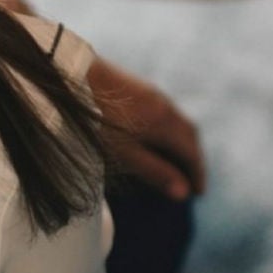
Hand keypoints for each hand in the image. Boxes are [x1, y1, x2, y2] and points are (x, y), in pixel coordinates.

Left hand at [88, 59, 207, 201]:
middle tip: (191, 179)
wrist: (73, 79)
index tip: (198, 193)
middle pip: (189, 134)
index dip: (197, 173)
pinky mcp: (137, 87)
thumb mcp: (125, 154)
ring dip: (181, 143)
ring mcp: (151, 92)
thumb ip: (155, 172)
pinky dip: (169, 131)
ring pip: (177, 121)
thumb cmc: (97, 123)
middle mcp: (165, 104)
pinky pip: (164, 112)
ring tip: (174, 162)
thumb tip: (184, 194)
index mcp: (166, 122)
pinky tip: (155, 138)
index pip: (191, 151)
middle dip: (193, 158)